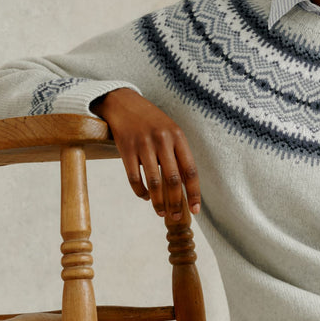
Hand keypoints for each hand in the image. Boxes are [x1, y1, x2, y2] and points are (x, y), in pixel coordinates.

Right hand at [91, 88, 200, 220]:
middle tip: (176, 217)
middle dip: (176, 203)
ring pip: (154, 182)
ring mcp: (143, 144)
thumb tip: (185, 187)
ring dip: (158, 202)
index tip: (196, 210)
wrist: (124, 103)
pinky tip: (145, 197)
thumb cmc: (151, 121)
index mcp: (178, 137)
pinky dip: (141, 192)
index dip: (194, 193)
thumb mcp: (170, 131)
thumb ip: (178, 154)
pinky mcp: (126, 148)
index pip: (190, 170)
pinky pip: (134, 177)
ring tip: (161, 212)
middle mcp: (162, 140)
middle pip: (173, 179)